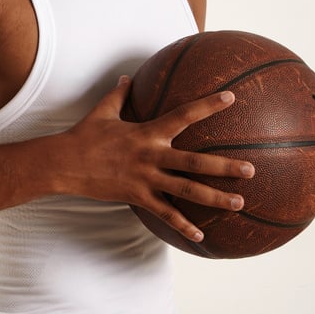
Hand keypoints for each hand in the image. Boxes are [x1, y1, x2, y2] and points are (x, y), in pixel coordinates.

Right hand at [56, 76, 254, 243]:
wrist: (63, 164)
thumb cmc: (84, 135)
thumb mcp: (103, 111)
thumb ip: (120, 94)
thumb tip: (128, 78)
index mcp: (147, 132)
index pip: (184, 115)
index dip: (208, 105)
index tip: (231, 97)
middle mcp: (151, 156)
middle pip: (195, 163)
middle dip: (225, 166)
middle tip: (251, 169)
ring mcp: (145, 179)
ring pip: (186, 191)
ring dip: (214, 197)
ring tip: (239, 202)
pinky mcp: (137, 197)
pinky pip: (165, 214)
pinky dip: (183, 225)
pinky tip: (201, 235)